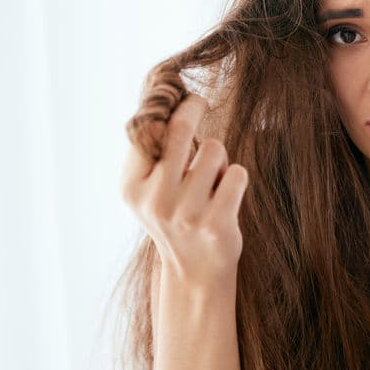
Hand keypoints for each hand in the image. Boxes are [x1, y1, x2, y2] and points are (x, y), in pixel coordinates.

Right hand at [121, 93, 248, 287]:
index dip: (168, 106)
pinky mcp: (216, 223)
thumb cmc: (175, 216)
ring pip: (214, 149)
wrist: (195, 272)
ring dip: (219, 157)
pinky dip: (236, 178)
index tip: (181, 96)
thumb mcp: (149, 189)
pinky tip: (226, 197)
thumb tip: (168, 99)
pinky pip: (237, 173)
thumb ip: (152, 152)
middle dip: (193, 107)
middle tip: (199, 101)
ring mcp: (186, 213)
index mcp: (132, 188)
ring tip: (212, 180)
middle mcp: (155, 200)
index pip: (148, 129)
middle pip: (180, 129)